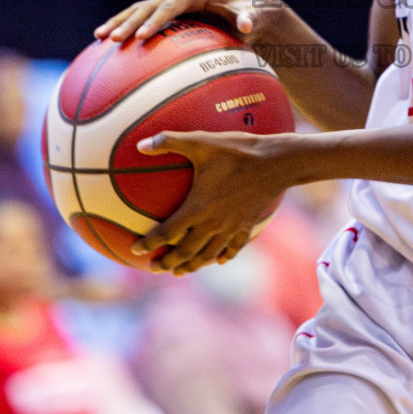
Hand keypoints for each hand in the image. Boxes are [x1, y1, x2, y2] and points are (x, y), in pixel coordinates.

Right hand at [95, 0, 274, 42]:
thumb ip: (251, 18)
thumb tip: (246, 24)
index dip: (155, 20)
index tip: (142, 37)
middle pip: (148, 7)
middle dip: (129, 22)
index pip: (170, 5)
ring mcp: (169, 2)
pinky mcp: (165, 14)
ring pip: (138, 11)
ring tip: (98, 37)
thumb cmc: (251, 13)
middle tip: (112, 40)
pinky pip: (141, 20)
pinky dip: (124, 29)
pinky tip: (106, 45)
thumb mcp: (255, 15)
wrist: (247, 9)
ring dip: (119, 22)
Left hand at [129, 131, 289, 273]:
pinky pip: (233, 248)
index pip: (167, 233)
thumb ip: (169, 141)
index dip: (149, 244)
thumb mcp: (201, 142)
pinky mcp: (247, 225)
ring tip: (180, 272)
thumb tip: (140, 144)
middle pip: (185, 252)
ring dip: (192, 266)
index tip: (136, 251)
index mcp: (197, 207)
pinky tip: (220, 261)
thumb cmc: (237, 150)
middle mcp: (213, 223)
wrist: (277, 162)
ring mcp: (231, 227)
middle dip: (167, 263)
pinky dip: (223, 257)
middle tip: (154, 269)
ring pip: (207, 255)